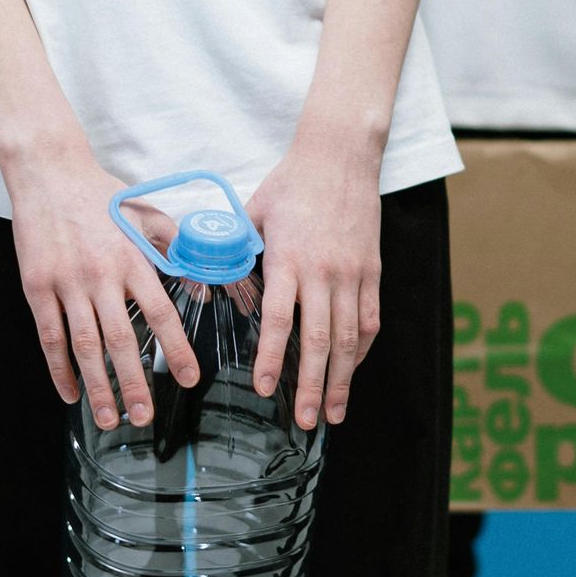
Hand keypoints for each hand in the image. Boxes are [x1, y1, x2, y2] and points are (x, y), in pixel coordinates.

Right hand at [2, 139, 196, 423]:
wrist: (49, 173)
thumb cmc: (101, 195)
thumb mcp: (147, 215)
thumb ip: (175, 249)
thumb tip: (205, 283)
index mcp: (133, 259)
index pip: (160, 312)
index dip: (175, 348)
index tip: (188, 378)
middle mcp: (101, 275)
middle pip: (121, 339)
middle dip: (134, 383)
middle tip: (144, 417)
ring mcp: (67, 283)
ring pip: (84, 345)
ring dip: (99, 386)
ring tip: (110, 418)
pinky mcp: (37, 287)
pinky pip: (50, 336)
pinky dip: (60, 369)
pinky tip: (71, 393)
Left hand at [246, 141, 382, 430]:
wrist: (341, 155)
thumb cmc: (292, 183)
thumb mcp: (253, 212)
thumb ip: (233, 250)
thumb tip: (203, 279)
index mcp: (288, 259)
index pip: (279, 319)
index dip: (273, 358)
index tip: (265, 388)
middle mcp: (323, 271)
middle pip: (319, 339)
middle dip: (311, 385)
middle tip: (304, 420)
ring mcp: (352, 273)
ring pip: (348, 337)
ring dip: (341, 379)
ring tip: (333, 412)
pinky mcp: (371, 271)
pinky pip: (369, 319)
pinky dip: (361, 350)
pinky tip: (351, 371)